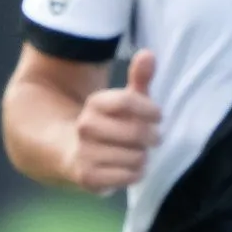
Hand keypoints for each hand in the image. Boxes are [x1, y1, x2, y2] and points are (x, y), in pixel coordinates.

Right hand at [69, 49, 160, 190]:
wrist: (72, 153)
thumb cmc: (110, 125)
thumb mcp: (124, 100)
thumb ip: (139, 78)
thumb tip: (149, 54)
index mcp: (95, 103)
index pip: (127, 100)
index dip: (149, 110)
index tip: (158, 116)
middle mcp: (85, 126)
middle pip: (136, 133)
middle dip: (151, 137)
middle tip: (153, 139)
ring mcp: (85, 152)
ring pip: (136, 157)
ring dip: (143, 156)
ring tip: (136, 153)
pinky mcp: (88, 177)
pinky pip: (129, 176)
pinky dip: (136, 173)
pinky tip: (130, 168)